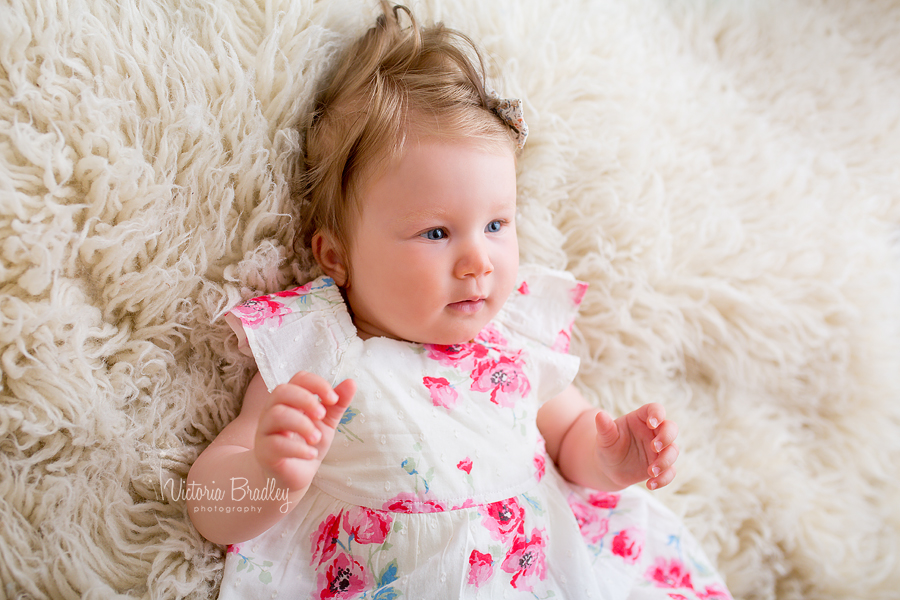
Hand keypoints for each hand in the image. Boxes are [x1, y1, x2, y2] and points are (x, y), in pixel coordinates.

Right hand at [253, 371, 354, 490]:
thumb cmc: (307, 443)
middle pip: (282, 391)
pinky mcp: (264, 452)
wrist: (293, 476)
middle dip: (306, 400)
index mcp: (289, 400)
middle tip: (322, 416)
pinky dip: (297, 448)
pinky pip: (276, 444)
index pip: (299, 378)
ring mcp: (266, 431)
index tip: (333, 399)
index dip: (317, 384)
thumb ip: (337, 404)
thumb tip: (352, 382)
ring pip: (277, 415)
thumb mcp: (326, 422)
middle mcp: (273, 411)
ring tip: (317, 438)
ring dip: (302, 424)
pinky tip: (311, 454)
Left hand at [593, 403, 677, 490]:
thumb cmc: (608, 446)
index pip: (655, 409)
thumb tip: (599, 415)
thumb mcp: (605, 438)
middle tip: (655, 447)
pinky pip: (670, 472)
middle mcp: (654, 432)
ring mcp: (660, 450)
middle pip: (671, 428)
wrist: (609, 467)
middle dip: (667, 437)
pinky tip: (650, 485)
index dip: (657, 414)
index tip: (652, 423)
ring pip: (673, 451)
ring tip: (650, 471)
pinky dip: (664, 479)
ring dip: (666, 461)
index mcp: (641, 419)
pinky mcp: (661, 466)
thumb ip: (605, 427)